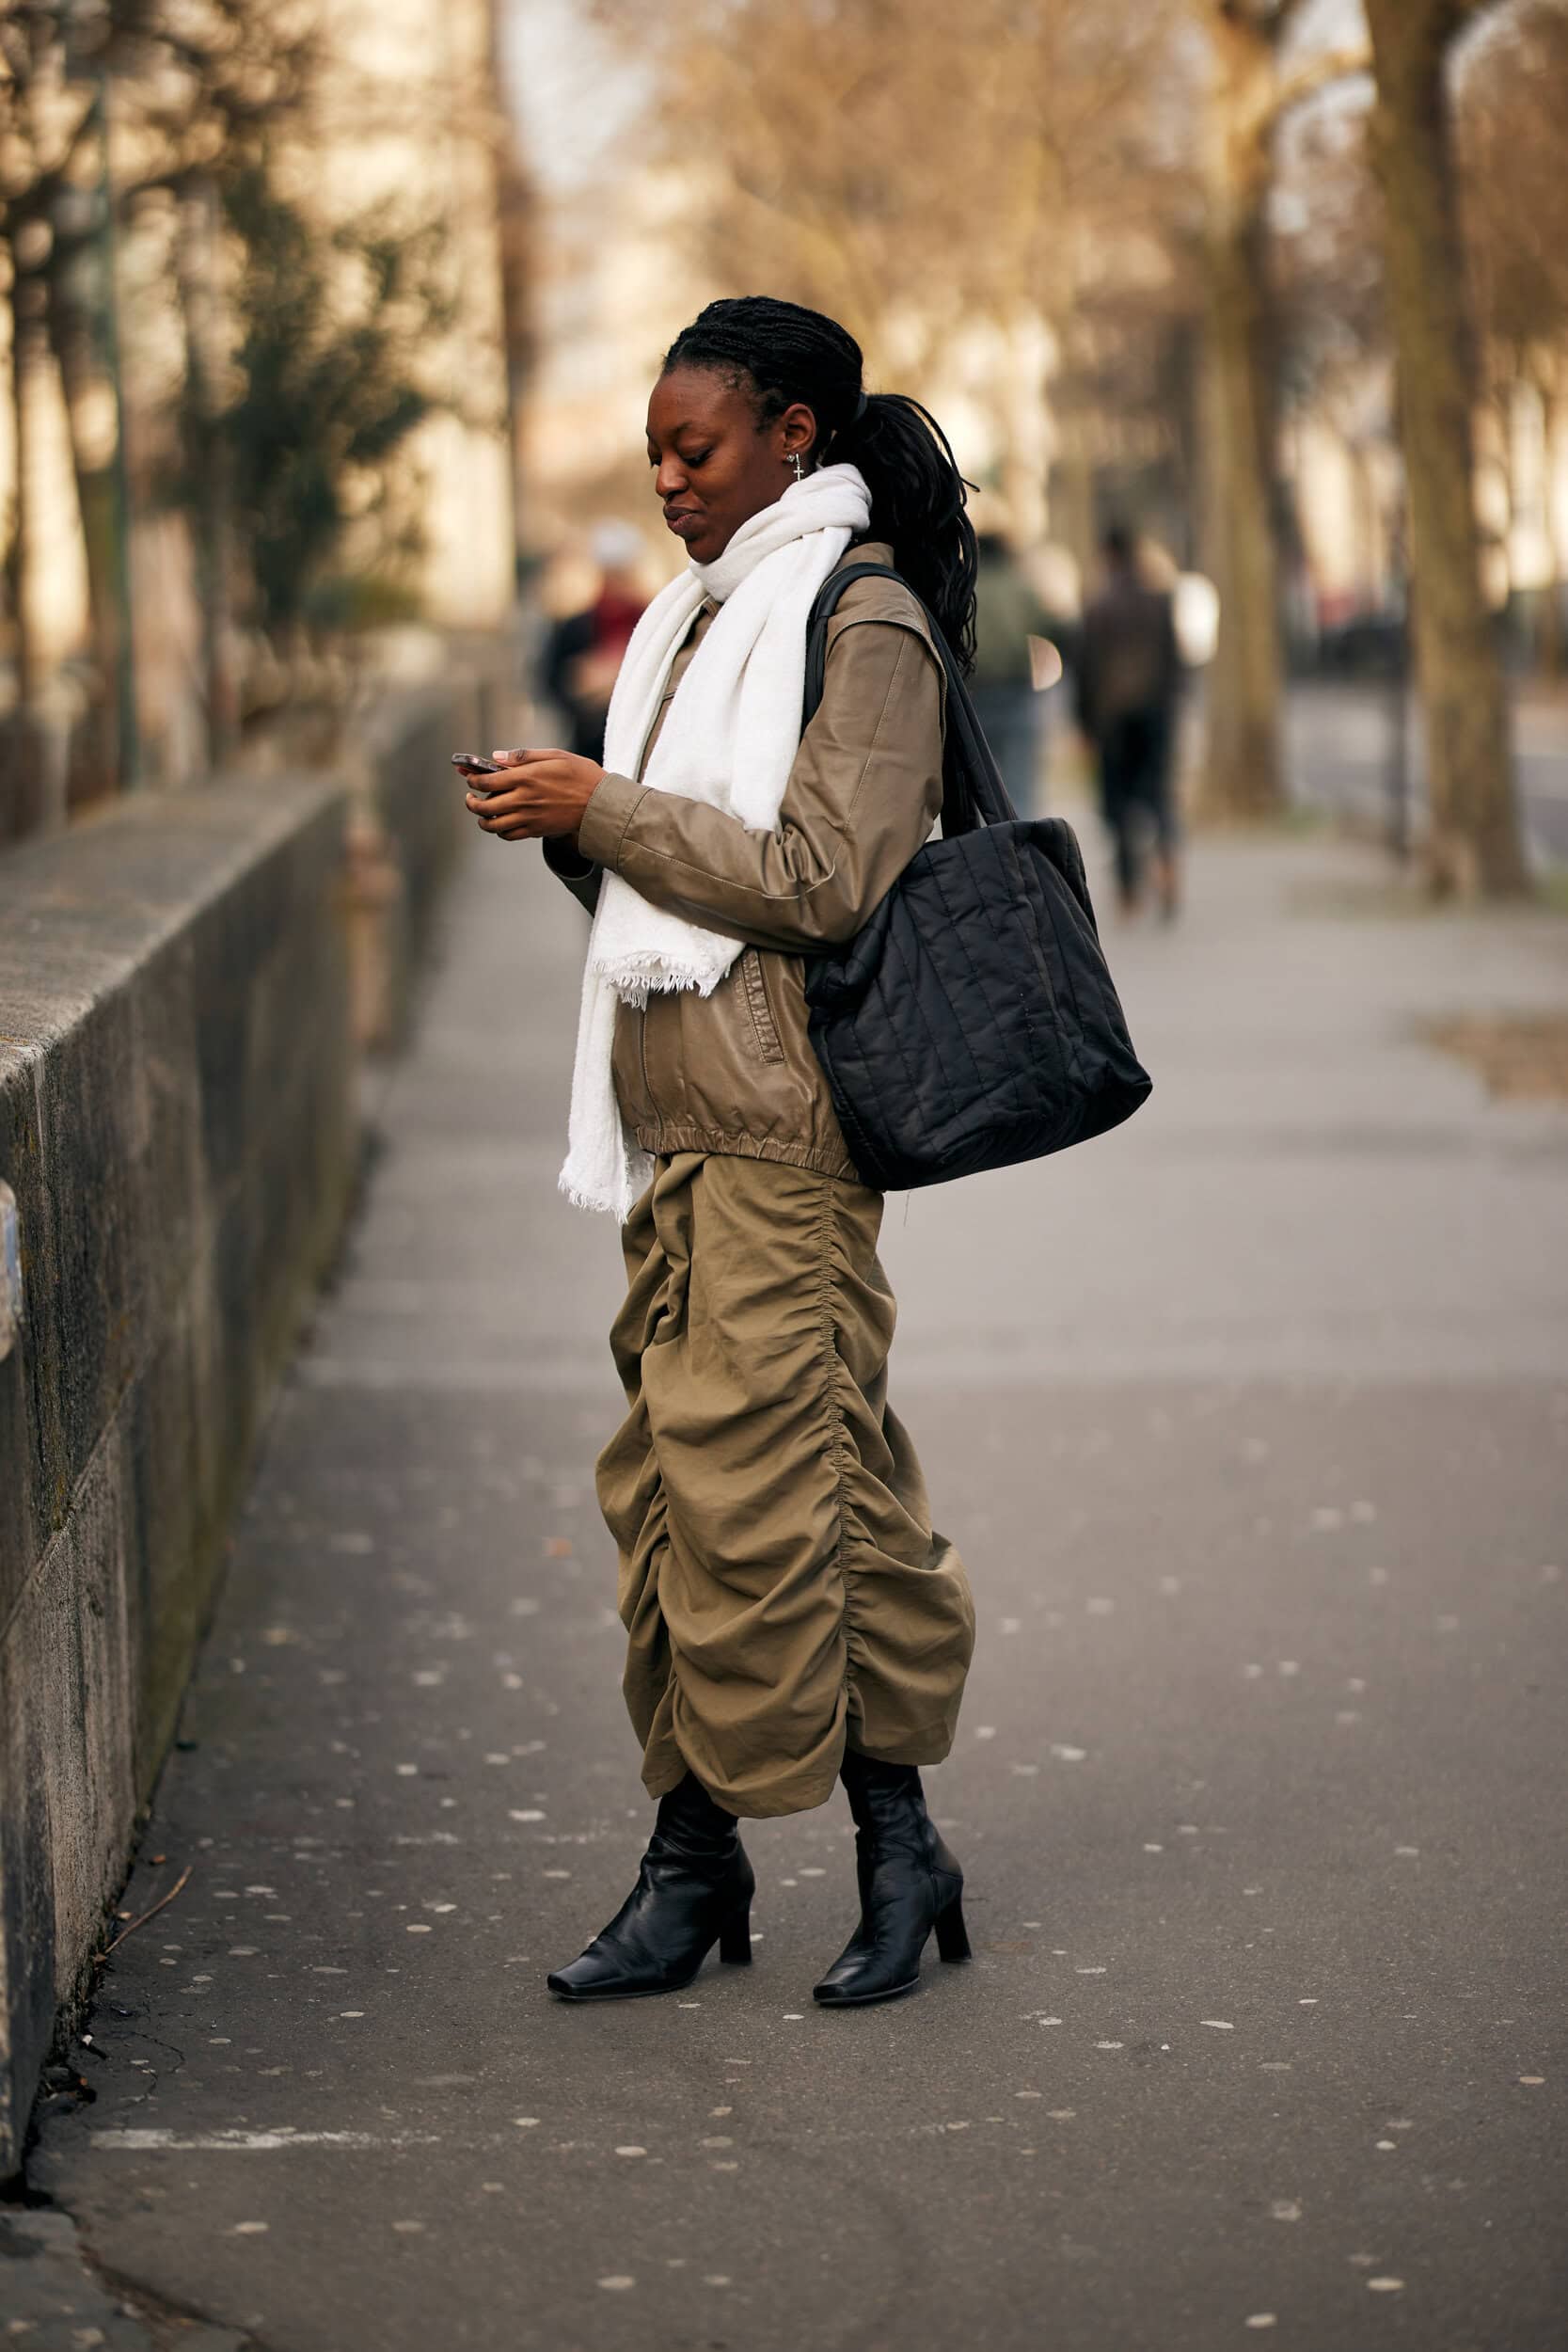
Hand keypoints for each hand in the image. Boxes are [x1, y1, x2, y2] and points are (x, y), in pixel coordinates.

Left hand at [467, 747, 603, 840]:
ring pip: (492, 825)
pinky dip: (499, 831)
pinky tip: (501, 823)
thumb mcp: (555, 755)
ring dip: (482, 819)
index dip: (472, 780)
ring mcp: (529, 818)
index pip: (486, 782)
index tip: (471, 778)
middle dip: (471, 802)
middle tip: (471, 798)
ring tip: (482, 813)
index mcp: (526, 777)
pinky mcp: (536, 830)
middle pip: (483, 806)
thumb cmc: (581, 775)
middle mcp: (523, 799)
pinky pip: (509, 835)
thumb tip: (496, 756)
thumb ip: (523, 756)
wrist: (600, 803)